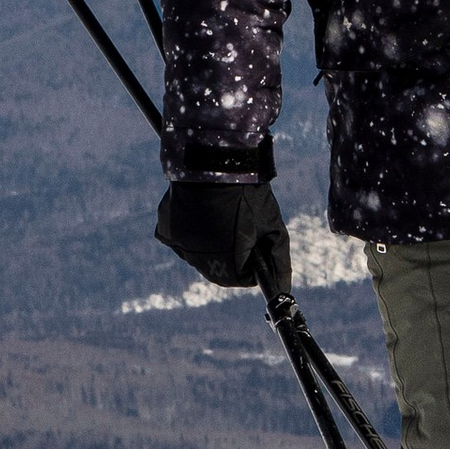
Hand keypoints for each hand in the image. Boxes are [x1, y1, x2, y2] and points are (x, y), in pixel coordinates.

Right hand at [155, 176, 292, 296]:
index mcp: (227, 264)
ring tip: (218, 215)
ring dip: (209, 242)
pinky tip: (199, 211)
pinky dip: (189, 229)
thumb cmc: (247, 195)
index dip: (252, 259)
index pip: (242, 277)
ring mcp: (180, 246)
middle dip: (230, 252)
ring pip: (198, 254)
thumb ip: (278, 260)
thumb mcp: (271, 226)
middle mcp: (199, 261)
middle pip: (219, 268)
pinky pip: (180, 239)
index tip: (254, 240)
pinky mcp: (166, 230)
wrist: (213, 161)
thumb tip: (284, 287)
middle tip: (237, 224)